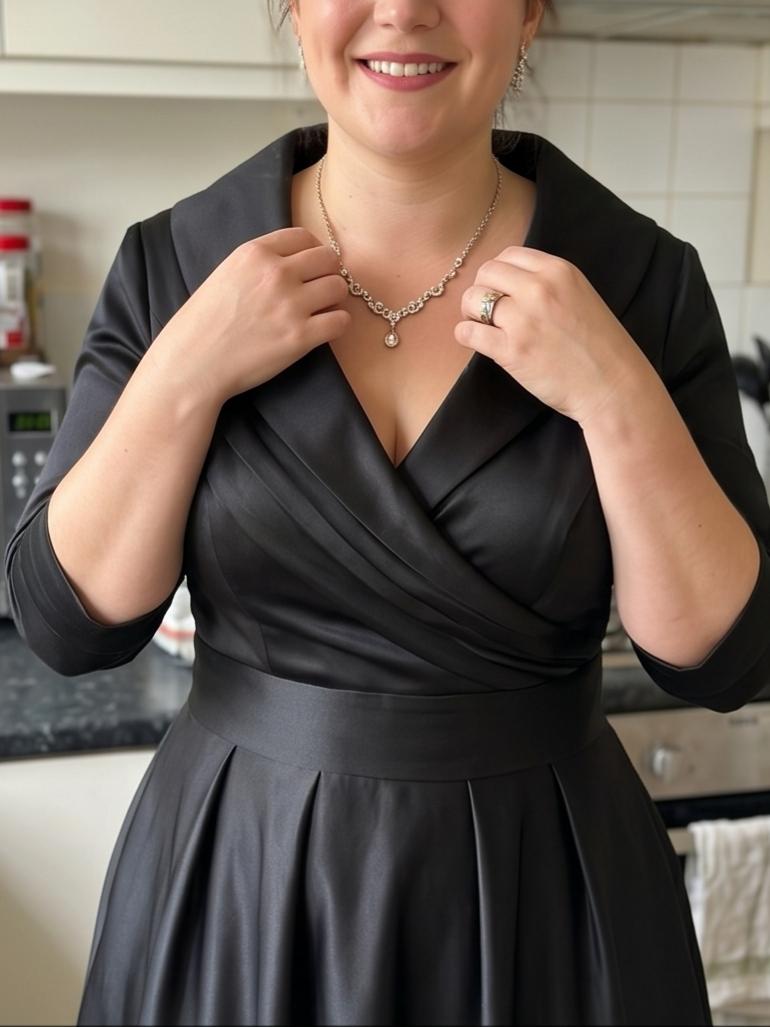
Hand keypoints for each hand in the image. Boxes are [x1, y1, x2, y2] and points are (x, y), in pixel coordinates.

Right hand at [152, 227, 350, 408]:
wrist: (193, 363)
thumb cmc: (203, 324)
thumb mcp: (226, 275)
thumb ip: (259, 264)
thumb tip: (294, 263)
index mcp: (255, 253)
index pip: (303, 237)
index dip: (312, 251)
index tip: (310, 267)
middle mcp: (276, 273)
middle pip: (328, 259)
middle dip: (327, 273)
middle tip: (318, 291)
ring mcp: (290, 305)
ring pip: (338, 287)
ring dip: (334, 299)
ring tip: (320, 311)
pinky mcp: (300, 337)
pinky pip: (341, 321)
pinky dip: (337, 324)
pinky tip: (324, 330)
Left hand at [455, 246, 648, 425]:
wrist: (613, 386)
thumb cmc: (601, 347)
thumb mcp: (580, 296)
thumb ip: (549, 284)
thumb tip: (510, 283)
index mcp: (559, 270)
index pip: (509, 255)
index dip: (499, 273)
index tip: (500, 289)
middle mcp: (539, 289)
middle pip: (486, 272)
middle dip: (481, 289)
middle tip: (486, 309)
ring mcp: (523, 320)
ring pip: (473, 299)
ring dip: (470, 312)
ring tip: (481, 325)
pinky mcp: (511, 351)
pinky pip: (468, 332)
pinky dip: (465, 334)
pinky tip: (474, 340)